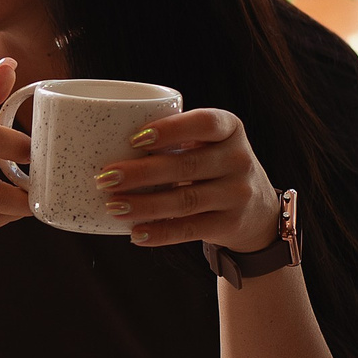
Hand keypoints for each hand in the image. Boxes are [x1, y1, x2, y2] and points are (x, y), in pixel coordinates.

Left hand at [92, 108, 283, 251]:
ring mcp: (237, 193)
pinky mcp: (230, 224)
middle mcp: (238, 158)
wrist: (257, 209)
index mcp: (229, 128)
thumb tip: (101, 137)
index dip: (170, 129)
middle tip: (104, 177)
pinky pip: (190, 229)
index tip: (134, 139)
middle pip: (187, 165)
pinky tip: (135, 234)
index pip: (204, 123)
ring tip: (112, 206)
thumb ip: (173, 137)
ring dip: (145, 205)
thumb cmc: (211, 166)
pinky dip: (161, 232)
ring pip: (185, 200)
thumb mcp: (206, 143)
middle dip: (141, 173)